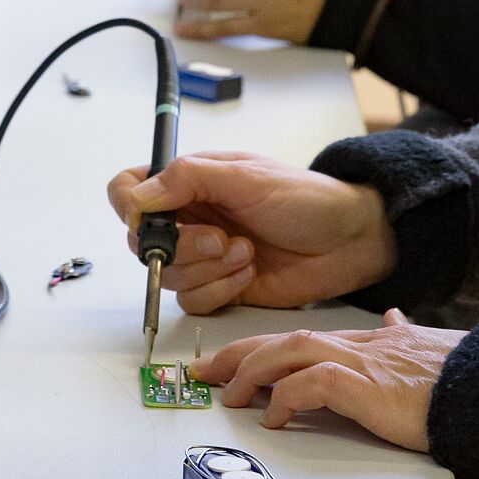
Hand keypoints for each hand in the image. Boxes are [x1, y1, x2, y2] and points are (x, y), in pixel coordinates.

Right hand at [107, 150, 396, 311]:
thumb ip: (189, 179)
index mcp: (190, 181)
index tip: (150, 221)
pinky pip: (194, 301)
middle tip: (221, 239)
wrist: (349, 241)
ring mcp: (203, 256)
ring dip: (208, 270)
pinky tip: (250, 274)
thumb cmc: (305, 198)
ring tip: (247, 253)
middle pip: (144, 243)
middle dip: (182, 247)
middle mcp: (190, 218)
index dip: (129, 207)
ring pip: (169, 276)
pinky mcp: (220, 288)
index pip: (128, 189)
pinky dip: (220, 290)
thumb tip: (139, 196)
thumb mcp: (247, 177)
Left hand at [195, 311, 464, 450]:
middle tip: (205, 373)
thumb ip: (402, 334)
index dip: (260, 346)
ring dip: (254, 370)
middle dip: (239, 354)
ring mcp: (362, 363)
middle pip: (283, 338)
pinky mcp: (368, 387)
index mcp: (367, 340)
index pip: (300, 335)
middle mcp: (358, 344)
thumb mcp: (425, 347)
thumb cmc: (462, 375)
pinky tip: (275, 416)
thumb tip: (395, 318)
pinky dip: (288, 395)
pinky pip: (313, 384)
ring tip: (229, 394)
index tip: (230, 362)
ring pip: (290, 351)